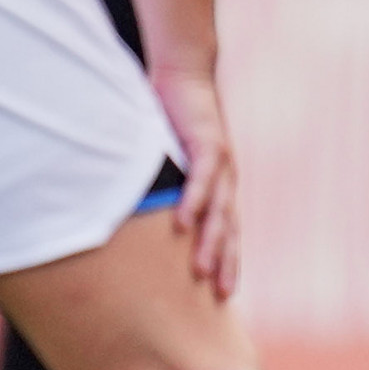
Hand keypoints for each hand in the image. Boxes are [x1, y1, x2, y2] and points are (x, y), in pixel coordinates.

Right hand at [151, 62, 241, 300]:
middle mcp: (225, 180)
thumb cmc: (173, 119)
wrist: (185, 74)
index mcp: (219, 186)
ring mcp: (220, 164)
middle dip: (224, 262)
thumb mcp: (169, 159)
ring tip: (199, 270)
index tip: (222, 293)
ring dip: (210, 241)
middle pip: (228, 229)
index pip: (226, 231)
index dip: (227, 260)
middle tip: (219, 295)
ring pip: (218, 211)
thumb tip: (139, 212)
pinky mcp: (208, 144)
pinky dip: (193, 201)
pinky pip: (201, 179)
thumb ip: (163, 185)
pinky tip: (184, 223)